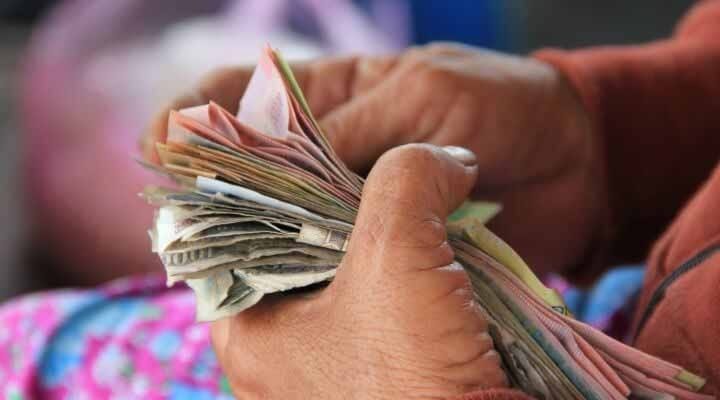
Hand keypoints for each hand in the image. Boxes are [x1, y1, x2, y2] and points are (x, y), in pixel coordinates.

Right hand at [144, 43, 607, 275]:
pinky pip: (335, 268)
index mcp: (330, 99)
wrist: (576, 162)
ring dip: (259, 244)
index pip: (236, 100)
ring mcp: (353, 210)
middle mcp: (328, 157)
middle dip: (212, 194)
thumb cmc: (502, 105)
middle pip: (247, 173)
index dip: (190, 119)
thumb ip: (356, 128)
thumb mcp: (426, 95)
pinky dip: (312, 280)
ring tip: (237, 265)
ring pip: (284, 228)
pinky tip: (295, 293)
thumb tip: (278, 163)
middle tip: (192, 222)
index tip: (161, 146)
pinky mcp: (384, 255)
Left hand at [210, 144, 507, 398]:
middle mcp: (277, 358)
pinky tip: (437, 256)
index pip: (240, 232)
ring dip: (385, 244)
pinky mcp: (379, 383)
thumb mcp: (397, 256)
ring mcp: (328, 376)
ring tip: (416, 206)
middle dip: (345, 210)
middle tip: (379, 171)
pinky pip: (383, 312)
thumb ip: (406, 179)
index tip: (318, 144)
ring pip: (347, 281)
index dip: (279, 182)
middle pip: (299, 252)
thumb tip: (444, 160)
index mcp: (247, 333)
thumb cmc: (412, 377)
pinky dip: (409, 280)